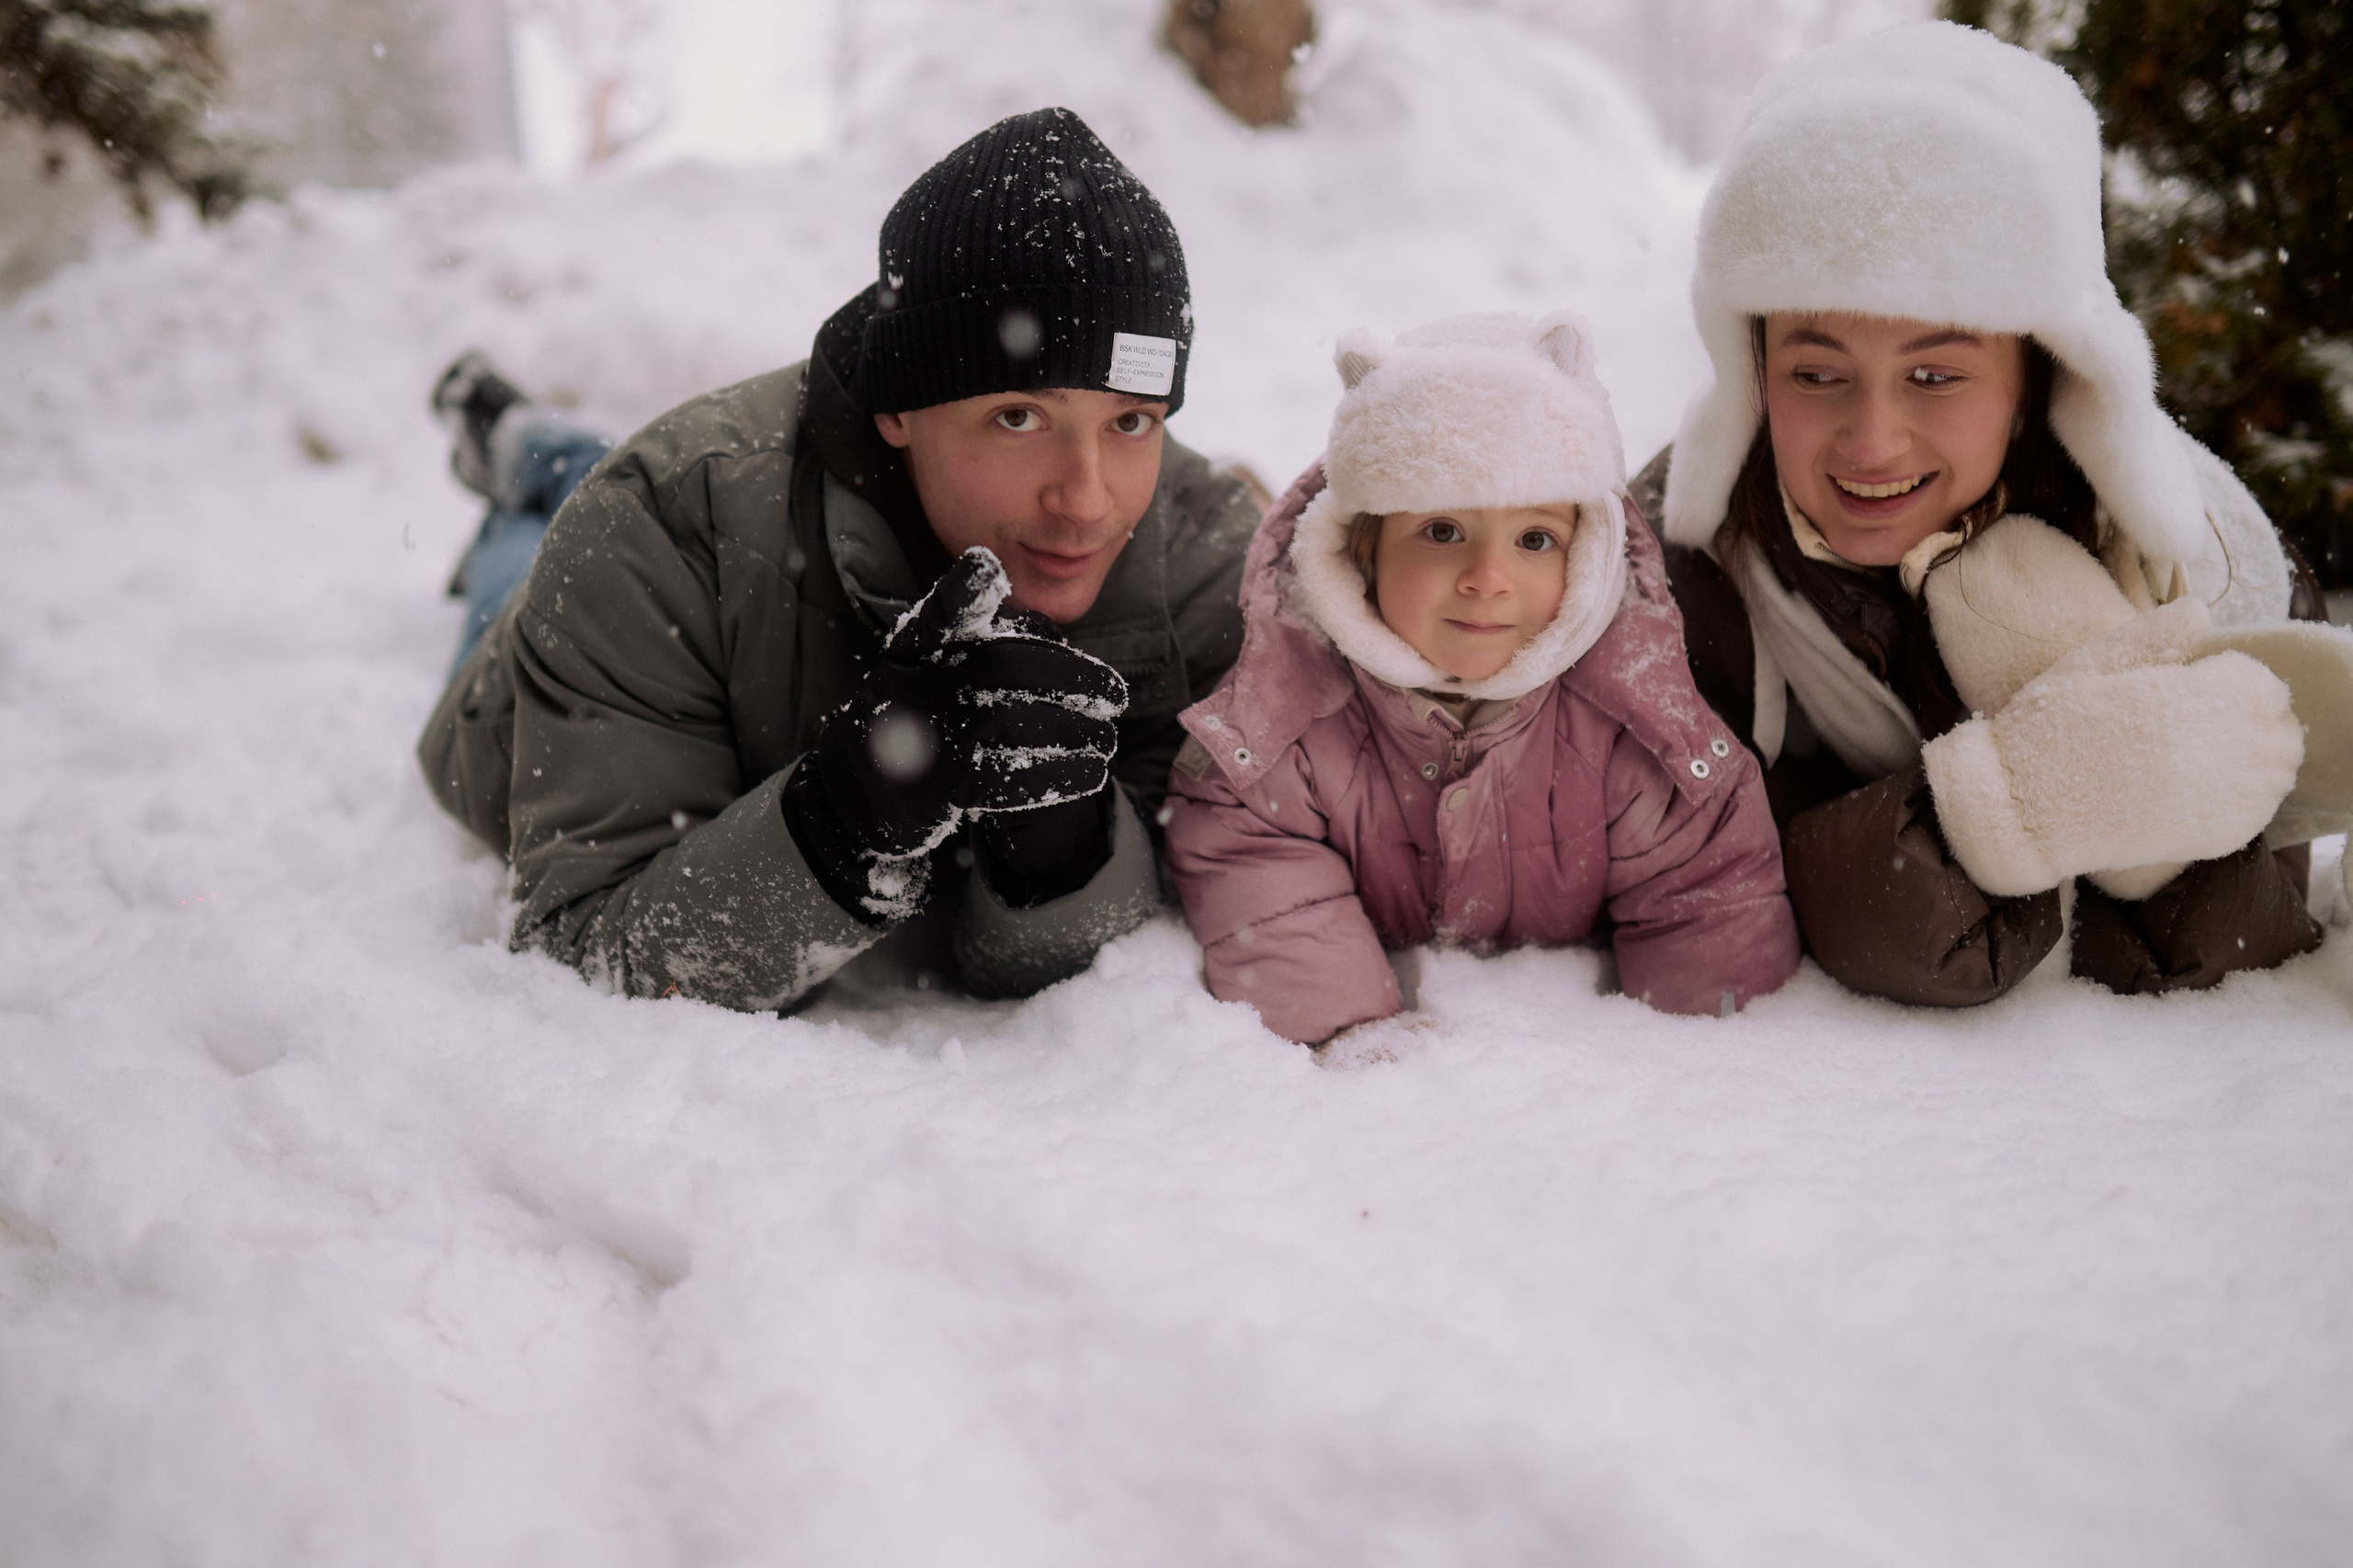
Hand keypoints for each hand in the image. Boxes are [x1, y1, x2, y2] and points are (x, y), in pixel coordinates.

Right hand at [785, 549, 1126, 919]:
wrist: (869, 786)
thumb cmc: (916, 709)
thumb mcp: (925, 657)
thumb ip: (969, 628)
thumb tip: (1034, 616)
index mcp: (918, 648)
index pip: (941, 612)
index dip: (963, 590)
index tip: (984, 568)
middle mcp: (923, 686)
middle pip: (1017, 672)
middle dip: (1078, 685)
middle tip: (1113, 699)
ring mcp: (938, 736)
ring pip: (1029, 727)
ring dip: (1082, 735)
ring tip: (1105, 740)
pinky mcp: (952, 787)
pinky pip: (1022, 778)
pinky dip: (1065, 774)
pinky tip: (1090, 771)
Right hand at [1922, 598, 2302, 896]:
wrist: (2018, 811)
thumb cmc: (2042, 734)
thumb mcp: (2087, 668)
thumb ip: (2149, 637)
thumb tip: (2199, 608)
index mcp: (2178, 698)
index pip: (2257, 685)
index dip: (2242, 682)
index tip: (2214, 683)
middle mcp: (2206, 747)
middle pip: (2278, 729)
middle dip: (2259, 721)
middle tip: (2224, 720)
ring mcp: (2211, 796)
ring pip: (2276, 773)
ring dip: (2263, 761)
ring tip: (2227, 755)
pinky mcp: (2207, 836)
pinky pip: (2257, 814)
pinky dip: (2252, 799)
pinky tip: (2222, 789)